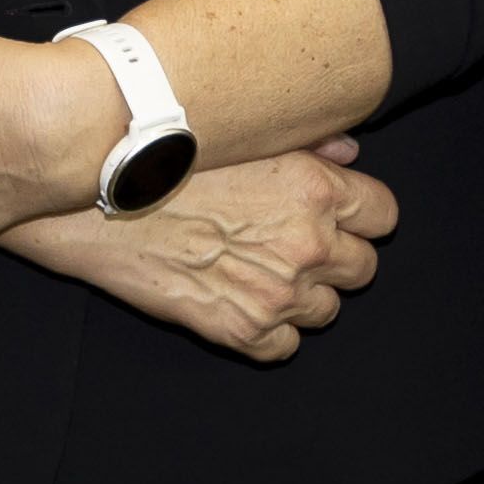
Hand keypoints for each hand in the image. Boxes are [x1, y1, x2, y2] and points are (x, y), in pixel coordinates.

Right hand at [9, 141, 394, 359]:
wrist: (100, 201)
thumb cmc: (165, 159)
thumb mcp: (245, 136)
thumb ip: (309, 144)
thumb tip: (348, 151)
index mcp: (315, 188)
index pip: (384, 215)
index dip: (361, 216)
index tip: (338, 217)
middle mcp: (307, 243)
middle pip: (364, 268)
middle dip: (335, 259)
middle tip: (293, 246)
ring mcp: (277, 293)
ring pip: (327, 311)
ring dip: (302, 296)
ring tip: (258, 272)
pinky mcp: (242, 331)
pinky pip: (286, 347)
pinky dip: (268, 332)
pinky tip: (239, 301)